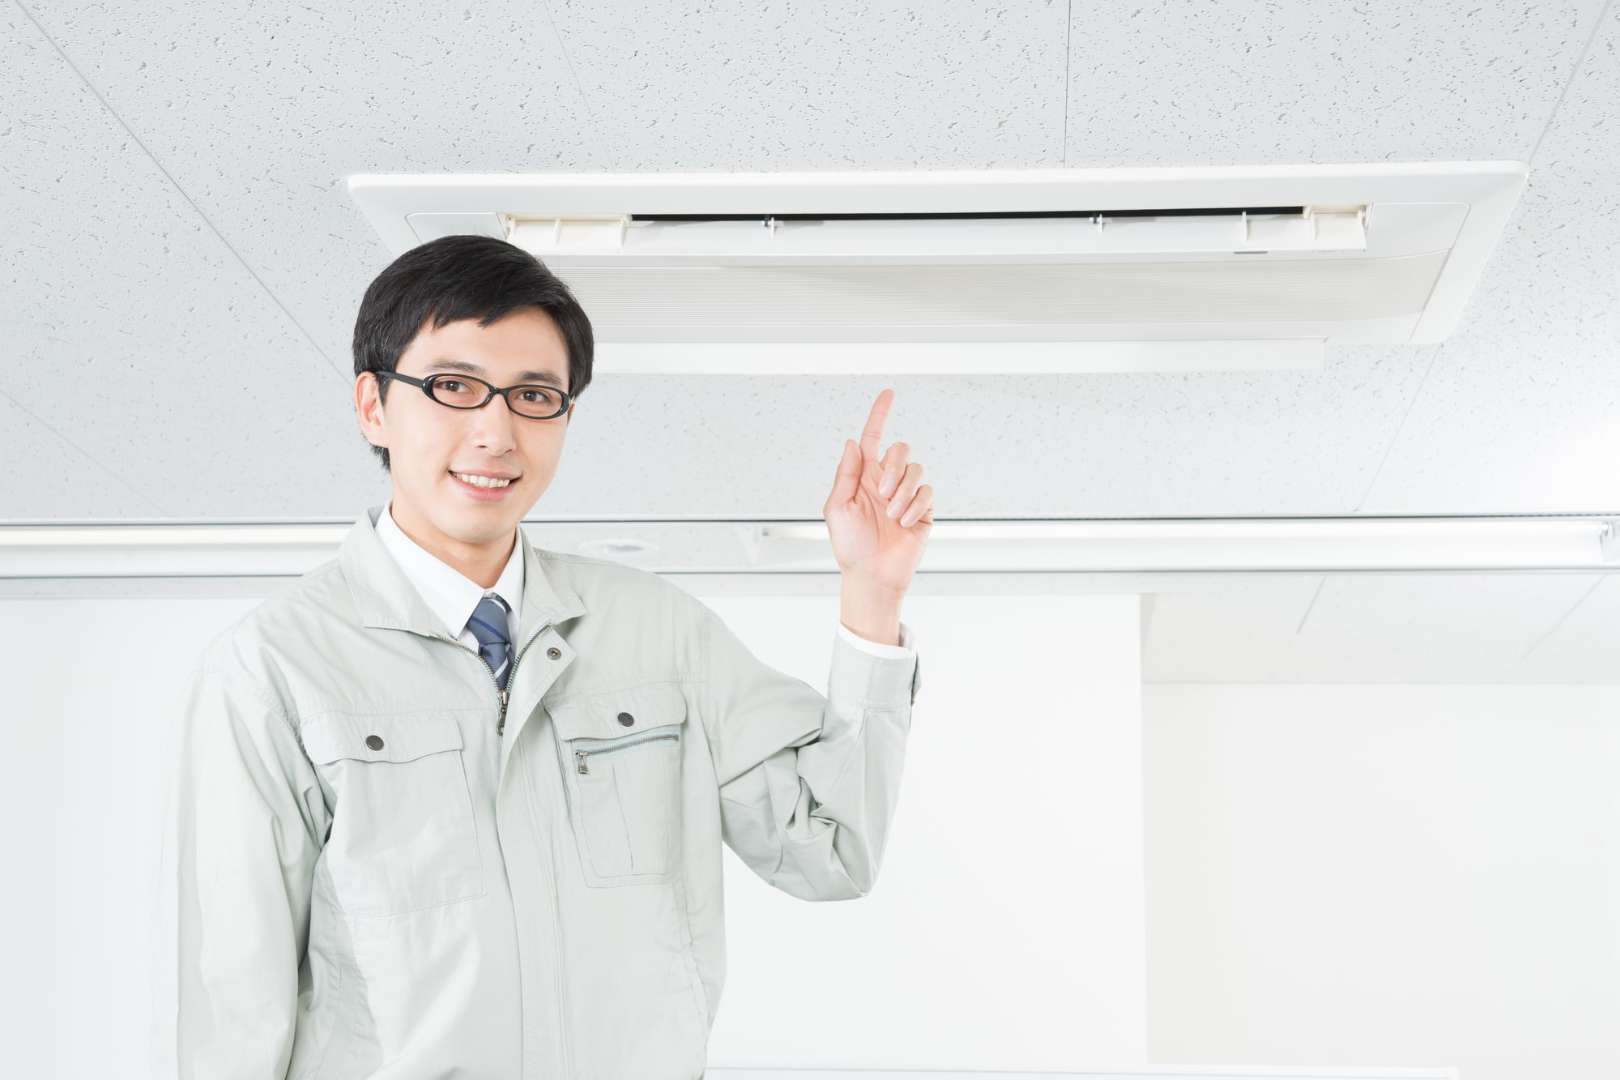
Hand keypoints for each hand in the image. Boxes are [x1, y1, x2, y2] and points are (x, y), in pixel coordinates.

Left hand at [822, 388, 933, 594]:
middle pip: (900, 449)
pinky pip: (927, 493)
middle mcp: (886, 481)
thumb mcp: (837, 507)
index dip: (880, 414)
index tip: (888, 393)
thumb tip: (853, 442)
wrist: (872, 574)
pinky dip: (916, 506)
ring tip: (893, 516)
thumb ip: (846, 473)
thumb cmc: (850, 545)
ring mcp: (906, 495)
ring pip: (916, 470)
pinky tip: (906, 522)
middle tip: (883, 494)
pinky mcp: (923, 510)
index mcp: (864, 476)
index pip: (873, 438)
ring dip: (903, 492)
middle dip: (893, 467)